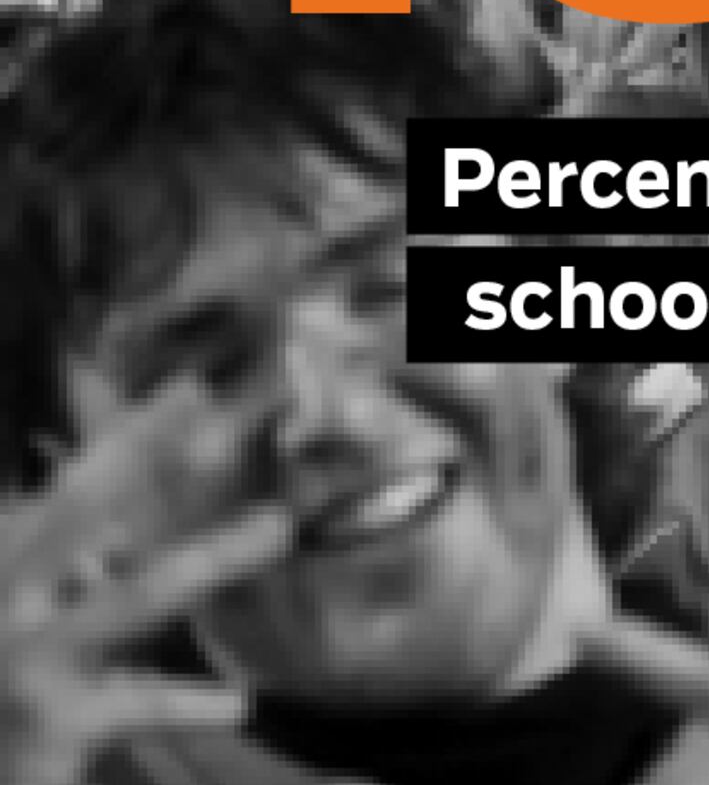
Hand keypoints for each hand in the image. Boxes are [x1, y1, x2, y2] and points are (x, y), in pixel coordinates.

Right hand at [3, 377, 290, 784]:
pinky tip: (236, 704)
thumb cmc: (7, 673)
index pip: (66, 491)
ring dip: (210, 557)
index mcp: (2, 565)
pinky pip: (139, 704)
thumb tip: (125, 524)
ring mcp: (24, 659)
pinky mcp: (51, 725)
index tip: (190, 388)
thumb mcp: (22, 607)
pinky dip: (188, 702)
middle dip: (141, 453)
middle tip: (209, 403)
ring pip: (131, 596)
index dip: (128, 439)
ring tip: (275, 527)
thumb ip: (60, 565)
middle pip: (75, 508)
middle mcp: (3, 599)